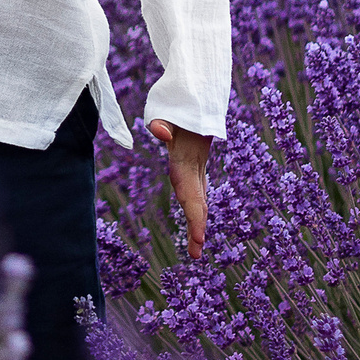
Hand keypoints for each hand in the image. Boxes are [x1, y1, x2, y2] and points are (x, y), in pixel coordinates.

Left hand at [147, 120, 212, 260]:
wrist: (197, 105)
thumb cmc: (178, 112)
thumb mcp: (168, 116)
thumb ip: (163, 124)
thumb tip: (160, 132)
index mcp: (185, 164)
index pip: (192, 194)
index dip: (196, 216)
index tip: (199, 236)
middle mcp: (192, 172)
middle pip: (197, 204)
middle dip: (197, 229)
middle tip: (196, 254)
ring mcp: (194, 174)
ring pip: (198, 204)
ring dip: (197, 227)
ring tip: (196, 253)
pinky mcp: (192, 174)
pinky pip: (195, 198)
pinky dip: (196, 216)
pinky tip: (195, 233)